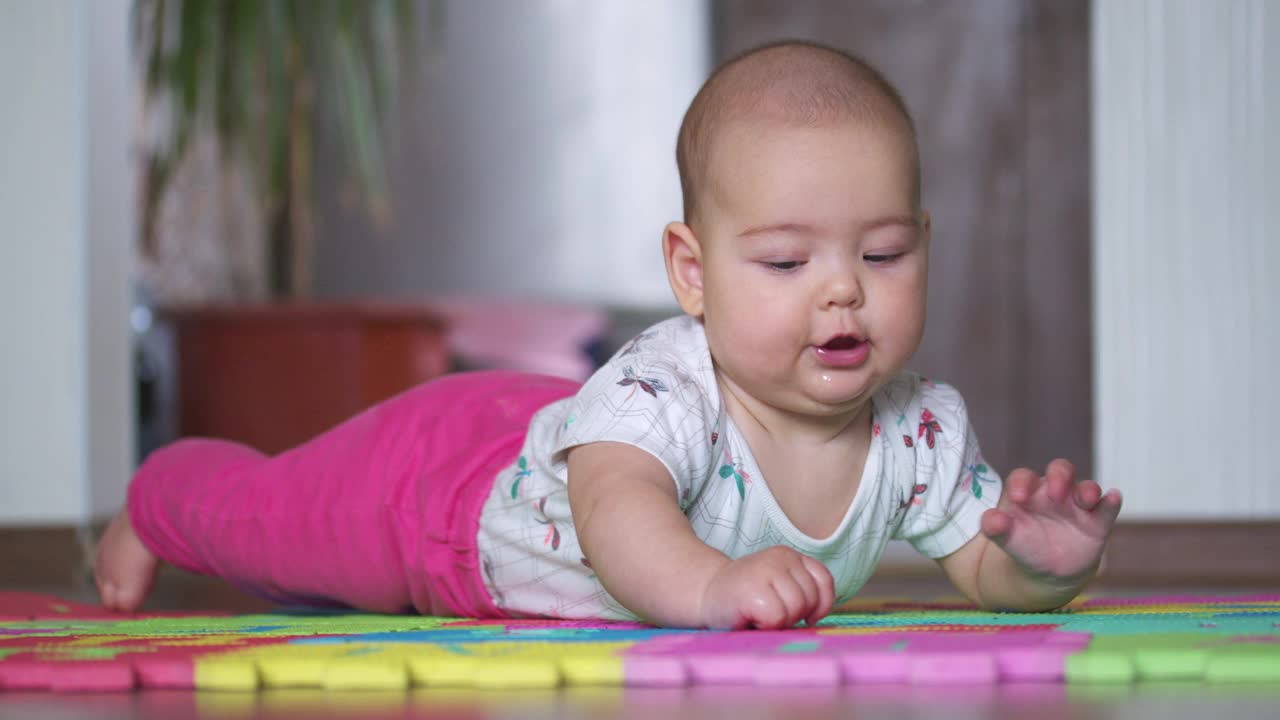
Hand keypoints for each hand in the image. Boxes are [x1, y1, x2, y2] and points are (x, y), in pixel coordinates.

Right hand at [698, 546, 834, 629]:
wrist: (705, 595)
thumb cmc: (746, 599)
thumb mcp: (780, 586)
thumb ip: (803, 592)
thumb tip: (816, 618)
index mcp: (790, 555)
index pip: (824, 581)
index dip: (819, 605)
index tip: (803, 616)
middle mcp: (781, 556)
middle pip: (811, 599)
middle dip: (794, 615)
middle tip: (768, 611)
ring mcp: (767, 570)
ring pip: (796, 608)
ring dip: (779, 620)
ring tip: (758, 613)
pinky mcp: (753, 588)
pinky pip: (777, 617)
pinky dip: (765, 625)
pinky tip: (749, 616)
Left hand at [981, 459, 1121, 592]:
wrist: (1047, 572)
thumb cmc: (1024, 545)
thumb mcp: (1007, 538)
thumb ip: (995, 528)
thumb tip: (990, 520)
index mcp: (1029, 491)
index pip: (1025, 477)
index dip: (1022, 483)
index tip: (1017, 497)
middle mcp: (1055, 492)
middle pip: (1060, 471)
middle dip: (1059, 476)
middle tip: (1054, 493)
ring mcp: (1078, 506)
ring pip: (1087, 488)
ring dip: (1088, 490)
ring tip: (1086, 498)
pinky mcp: (1098, 522)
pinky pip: (1107, 509)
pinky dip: (1111, 502)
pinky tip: (1114, 497)